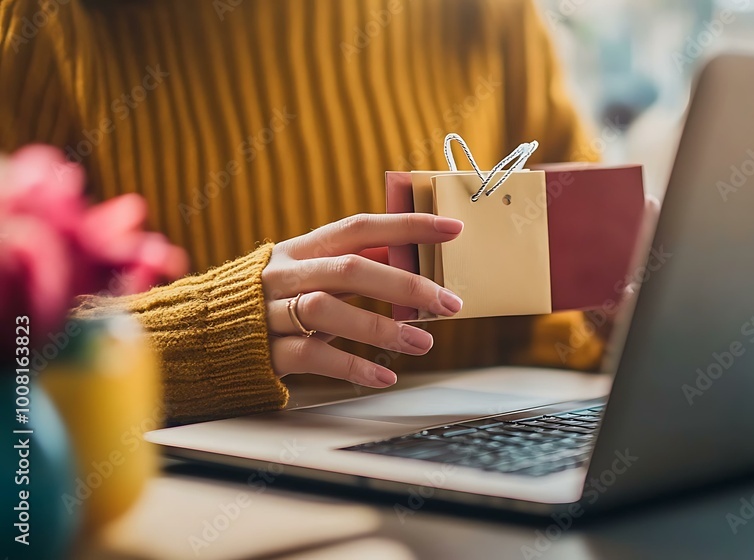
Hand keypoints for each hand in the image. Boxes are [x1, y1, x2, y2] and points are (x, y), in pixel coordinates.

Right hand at [261, 213, 464, 387]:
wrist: (201, 335)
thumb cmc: (269, 300)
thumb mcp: (304, 273)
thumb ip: (349, 265)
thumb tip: (407, 256)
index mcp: (300, 249)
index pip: (359, 228)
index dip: (406, 225)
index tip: (451, 229)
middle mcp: (285, 274)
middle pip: (350, 269)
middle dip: (405, 285)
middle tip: (448, 303)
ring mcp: (271, 312)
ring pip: (329, 311)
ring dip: (382, 328)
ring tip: (422, 344)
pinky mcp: (266, 350)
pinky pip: (312, 356)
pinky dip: (352, 366)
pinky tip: (385, 376)